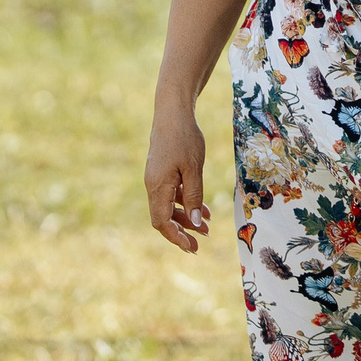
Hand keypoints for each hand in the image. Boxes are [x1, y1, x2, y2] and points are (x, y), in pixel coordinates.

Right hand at [145, 102, 212, 252]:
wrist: (173, 112)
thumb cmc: (185, 138)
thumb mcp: (193, 168)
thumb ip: (194, 195)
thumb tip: (195, 221)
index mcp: (157, 187)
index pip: (162, 222)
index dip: (176, 237)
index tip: (192, 248)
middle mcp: (153, 186)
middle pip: (163, 218)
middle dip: (182, 231)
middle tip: (201, 243)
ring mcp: (156, 179)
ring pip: (168, 207)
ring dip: (185, 218)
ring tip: (207, 225)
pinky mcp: (162, 172)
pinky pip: (172, 194)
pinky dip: (185, 202)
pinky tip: (203, 208)